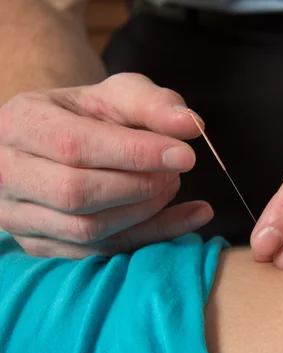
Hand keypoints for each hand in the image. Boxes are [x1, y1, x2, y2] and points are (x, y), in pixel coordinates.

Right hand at [0, 73, 212, 257]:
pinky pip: (101, 253)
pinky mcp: (41, 245)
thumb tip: (191, 125)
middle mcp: (8, 174)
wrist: (57, 142)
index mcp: (22, 124)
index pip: (74, 146)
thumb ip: (152, 104)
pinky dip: (153, 236)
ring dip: (145, 212)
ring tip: (171, 185)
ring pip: (87, 230)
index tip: (185, 156)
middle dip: (139, 186)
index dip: (134, 154)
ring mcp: (18, 216)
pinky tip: (189, 216)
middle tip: (175, 172)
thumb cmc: (88, 115)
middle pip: (77, 194)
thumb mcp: (116, 95)